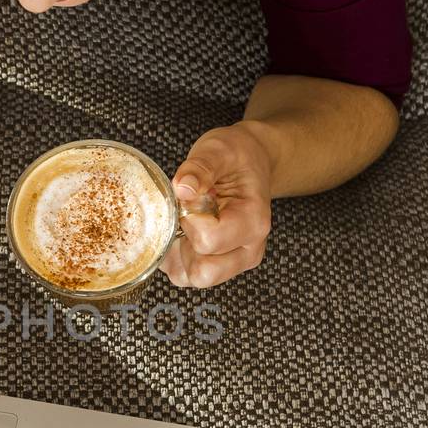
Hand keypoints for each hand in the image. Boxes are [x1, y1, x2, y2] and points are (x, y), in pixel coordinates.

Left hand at [162, 120, 277, 288]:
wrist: (251, 162)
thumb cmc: (237, 157)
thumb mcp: (219, 150)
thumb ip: (200, 167)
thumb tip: (182, 187)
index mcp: (253, 222)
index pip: (208, 241)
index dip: (188, 219)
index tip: (190, 196)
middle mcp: (248, 250)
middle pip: (203, 272)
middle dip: (183, 243)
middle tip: (186, 213)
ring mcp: (234, 262)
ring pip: (191, 278)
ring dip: (177, 252)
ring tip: (185, 221)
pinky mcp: (217, 267)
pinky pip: (184, 276)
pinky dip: (175, 257)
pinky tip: (181, 231)